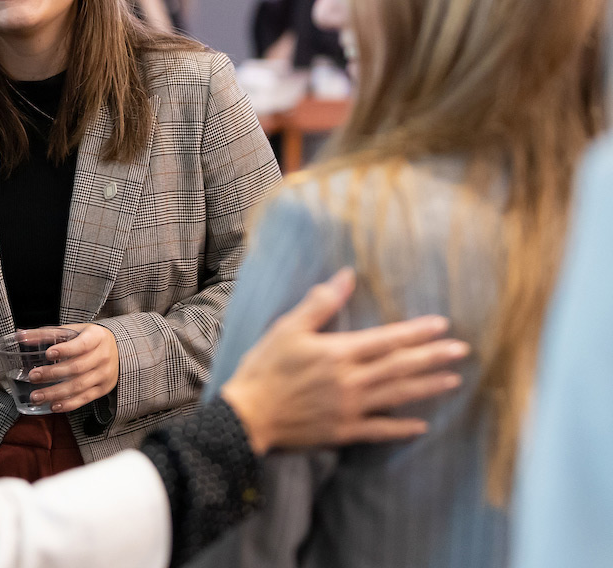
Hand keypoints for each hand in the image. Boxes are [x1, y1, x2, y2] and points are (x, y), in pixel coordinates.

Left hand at [25, 322, 119, 413]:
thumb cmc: (88, 339)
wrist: (117, 351)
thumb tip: (19, 335)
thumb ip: (47, 334)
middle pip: (77, 368)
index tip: (48, 354)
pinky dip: (68, 404)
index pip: (82, 344)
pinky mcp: (102, 389)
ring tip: (36, 396)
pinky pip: (84, 399)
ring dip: (55, 393)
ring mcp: (104, 374)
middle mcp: (103, 356)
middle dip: (53, 374)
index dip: (65, 350)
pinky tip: (53, 406)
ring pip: (79, 386)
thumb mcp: (73, 330)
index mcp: (97, 337)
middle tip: (33, 377)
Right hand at [219, 268, 468, 454]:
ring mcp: (350, 408)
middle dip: (433, 357)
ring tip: (453, 381)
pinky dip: (401, 428)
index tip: (442, 325)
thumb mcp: (287, 328)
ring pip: (397, 395)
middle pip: (401, 366)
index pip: (387, 339)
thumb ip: (320, 304)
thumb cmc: (264, 368)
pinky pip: (380, 430)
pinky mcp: (343, 431)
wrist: (247, 416)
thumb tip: (346, 276)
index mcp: (338, 353)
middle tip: (462, 351)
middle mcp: (351, 381)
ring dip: (427, 387)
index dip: (416, 332)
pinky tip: (421, 425)